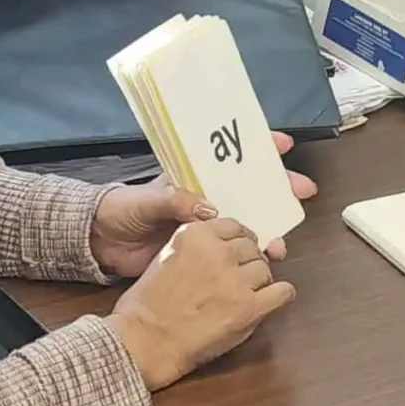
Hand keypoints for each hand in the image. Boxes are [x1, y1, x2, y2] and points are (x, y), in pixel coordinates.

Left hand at [90, 135, 317, 276]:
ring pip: (246, 223)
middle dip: (277, 189)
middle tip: (302, 192)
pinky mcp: (201, 252)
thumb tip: (212, 209)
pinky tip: (264, 260)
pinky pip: (232, 251)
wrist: (102, 242)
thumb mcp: (148, 200)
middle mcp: (205, 198)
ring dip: (268, 229)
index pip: (230, 157)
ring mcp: (205, 226)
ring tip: (282, 243)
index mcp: (193, 177)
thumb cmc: (123, 210)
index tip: (283, 144)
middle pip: (249, 190)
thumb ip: (177, 201)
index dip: (258, 147)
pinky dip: (251, 255)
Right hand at [110, 217, 294, 391]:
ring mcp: (235, 279)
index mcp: (196, 233)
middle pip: (251, 248)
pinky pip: (283, 292)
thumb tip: (232, 244)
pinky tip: (267, 303)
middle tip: (234, 282)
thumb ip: (199, 245)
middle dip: (246, 263)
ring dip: (259, 282)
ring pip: (266, 270)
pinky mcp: (249, 308)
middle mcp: (218, 251)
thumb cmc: (148, 304)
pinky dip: (279, 296)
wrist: (144, 340)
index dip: (236, 244)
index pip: (235, 227)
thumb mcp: (167, 255)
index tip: (233, 257)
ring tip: (241, 297)